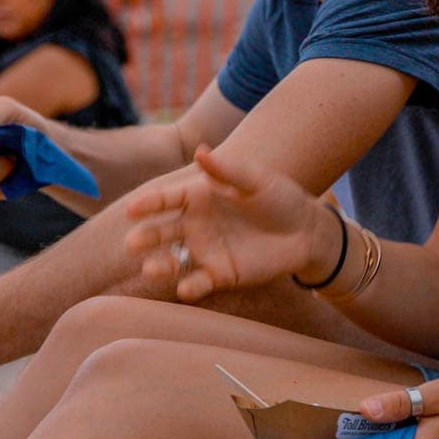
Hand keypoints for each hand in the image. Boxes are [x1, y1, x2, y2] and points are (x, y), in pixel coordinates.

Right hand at [122, 146, 327, 302]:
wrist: (306, 231)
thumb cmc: (280, 198)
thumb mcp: (257, 180)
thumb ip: (228, 170)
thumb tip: (200, 151)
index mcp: (198, 196)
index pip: (166, 199)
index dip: (148, 204)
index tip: (132, 209)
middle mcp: (194, 224)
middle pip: (162, 231)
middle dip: (145, 237)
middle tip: (131, 243)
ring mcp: (204, 250)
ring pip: (173, 260)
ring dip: (160, 266)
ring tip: (149, 270)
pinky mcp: (219, 274)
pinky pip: (199, 282)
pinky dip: (190, 287)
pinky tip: (185, 288)